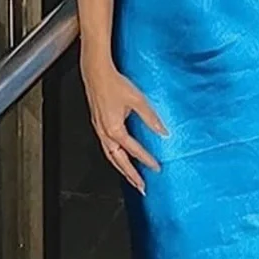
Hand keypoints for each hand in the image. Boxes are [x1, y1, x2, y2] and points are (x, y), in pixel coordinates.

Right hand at [81, 57, 167, 194]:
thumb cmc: (113, 83)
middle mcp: (105, 133)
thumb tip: (163, 131)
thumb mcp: (137, 100)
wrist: (95, 71)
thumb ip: (151, 118)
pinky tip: (121, 157)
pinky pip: (106, 148)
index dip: (146, 160)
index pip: (134, 151)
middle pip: (118, 161)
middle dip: (130, 176)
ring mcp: (100, 130)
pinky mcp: (98, 124)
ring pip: (110, 157)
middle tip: (141, 187)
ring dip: (122, 169)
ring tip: (132, 178)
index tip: (156, 168)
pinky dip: (115, 157)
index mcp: (114, 129)